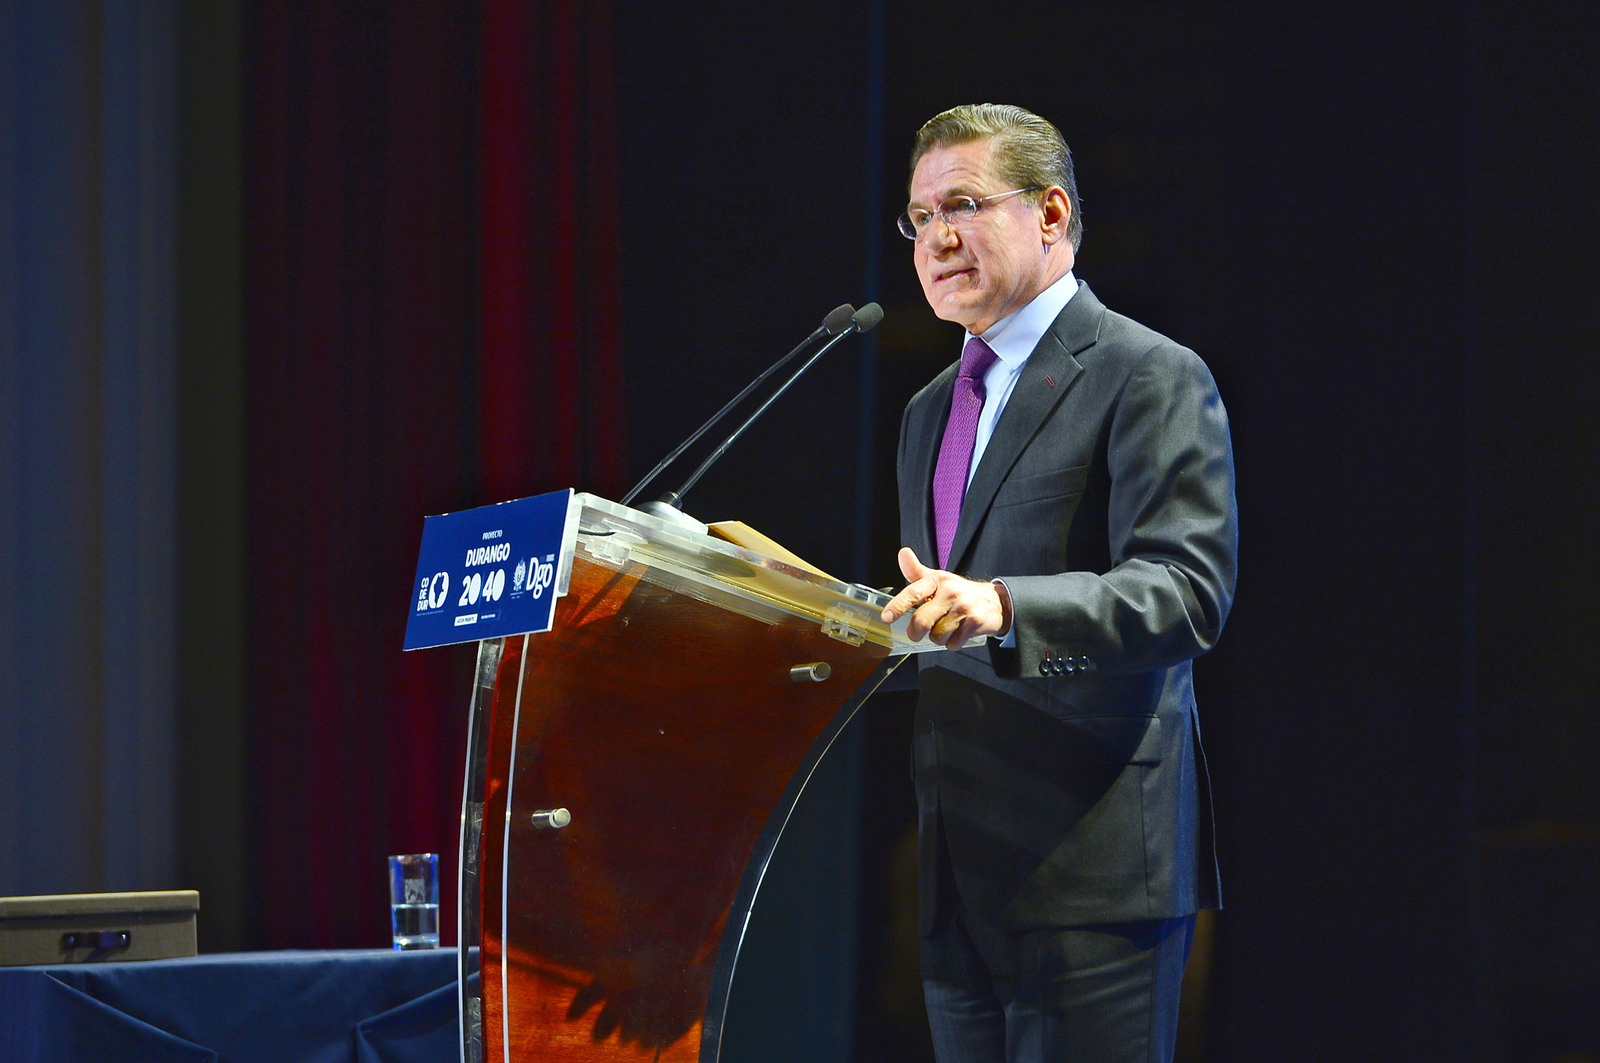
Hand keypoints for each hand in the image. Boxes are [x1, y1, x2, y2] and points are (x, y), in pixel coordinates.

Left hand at [879, 547, 1009, 650]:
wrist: (994, 601)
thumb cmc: (960, 592)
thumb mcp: (939, 579)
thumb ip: (916, 571)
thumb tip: (902, 553)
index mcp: (938, 580)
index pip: (914, 592)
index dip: (898, 605)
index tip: (887, 617)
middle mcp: (950, 592)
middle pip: (922, 622)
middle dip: (916, 633)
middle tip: (917, 633)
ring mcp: (964, 608)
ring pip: (937, 636)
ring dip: (937, 638)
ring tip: (945, 629)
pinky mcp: (975, 623)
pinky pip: (953, 644)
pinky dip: (952, 644)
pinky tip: (958, 633)